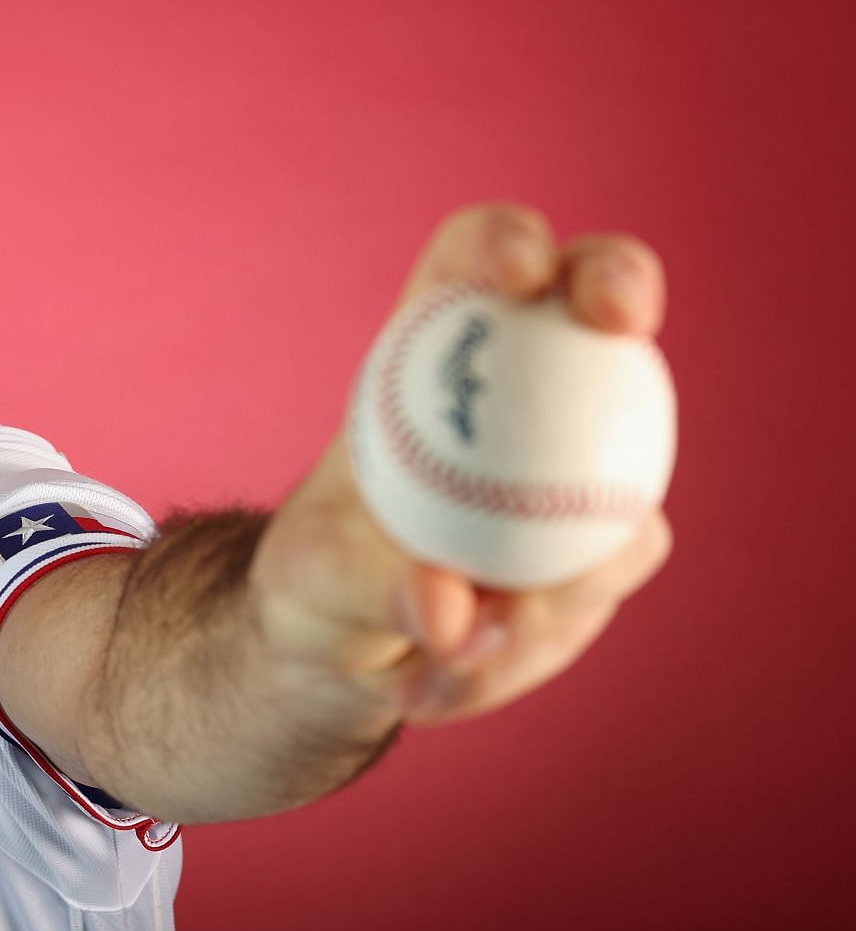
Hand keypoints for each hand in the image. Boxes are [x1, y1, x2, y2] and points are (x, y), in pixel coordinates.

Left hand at [250, 202, 674, 725]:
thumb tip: (448, 607)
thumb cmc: (320, 577)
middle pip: (595, 295)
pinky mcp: (607, 542)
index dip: (506, 242)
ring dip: (543, 581)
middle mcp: (527, 385)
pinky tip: (434, 688)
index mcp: (435, 350)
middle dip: (619, 279)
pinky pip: (595, 588)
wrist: (351, 647)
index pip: (475, 260)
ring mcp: (582, 458)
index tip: (518, 273)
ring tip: (436, 654)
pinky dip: (517, 650)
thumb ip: (370, 584)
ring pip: (613, 471)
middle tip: (618, 324)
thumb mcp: (312, 580)